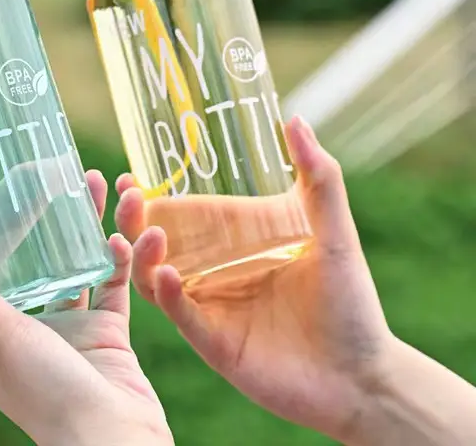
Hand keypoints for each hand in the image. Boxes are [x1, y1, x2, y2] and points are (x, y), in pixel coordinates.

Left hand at [0, 170, 172, 445]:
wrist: (118, 442)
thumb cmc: (49, 397)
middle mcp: (12, 332)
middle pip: (4, 265)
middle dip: (15, 221)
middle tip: (25, 179)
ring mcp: (60, 331)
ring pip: (65, 264)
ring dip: (79, 225)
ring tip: (94, 182)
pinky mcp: (101, 332)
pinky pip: (108, 282)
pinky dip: (115, 257)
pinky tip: (121, 235)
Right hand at [115, 116, 393, 443]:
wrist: (364, 375)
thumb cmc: (351, 302)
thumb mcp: (334, 231)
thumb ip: (318, 177)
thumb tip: (294, 118)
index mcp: (234, 244)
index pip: (180, 214)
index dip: (150, 197)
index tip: (128, 177)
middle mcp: (214, 272)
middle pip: (156, 243)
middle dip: (134, 220)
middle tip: (129, 197)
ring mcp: (211, 307)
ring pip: (155, 277)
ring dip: (145, 254)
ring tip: (152, 232)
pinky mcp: (214, 341)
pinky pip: (181, 315)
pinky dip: (170, 294)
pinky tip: (169, 275)